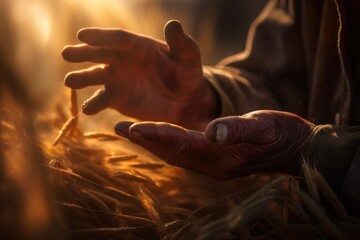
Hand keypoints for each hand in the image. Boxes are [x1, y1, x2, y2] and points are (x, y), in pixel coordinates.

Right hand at [62, 20, 216, 129]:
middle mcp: (122, 59)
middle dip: (82, 53)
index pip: (117, 38)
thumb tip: (173, 24)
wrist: (184, 99)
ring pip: (94, 76)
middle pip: (99, 53)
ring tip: (69, 81)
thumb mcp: (188, 56)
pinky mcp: (116, 98)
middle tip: (66, 54)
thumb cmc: (186, 73)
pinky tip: (87, 109)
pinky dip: (93, 104)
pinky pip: (101, 100)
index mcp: (137, 44)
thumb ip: (180, 42)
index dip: (101, 36)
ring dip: (80, 78)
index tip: (83, 35)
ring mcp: (117, 79)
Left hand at [114, 110, 314, 180]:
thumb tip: (212, 130)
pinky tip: (158, 136)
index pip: (181, 144)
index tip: (132, 127)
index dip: (156, 135)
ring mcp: (213, 165)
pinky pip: (184, 153)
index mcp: (221, 157)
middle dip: (145, 140)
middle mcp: (212, 165)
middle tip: (118, 127)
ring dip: (152, 143)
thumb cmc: (283, 135)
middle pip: (171, 152)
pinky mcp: (216, 160)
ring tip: (130, 130)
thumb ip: (238, 129)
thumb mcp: (264, 127)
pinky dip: (167, 144)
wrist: (297, 150)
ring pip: (174, 154)